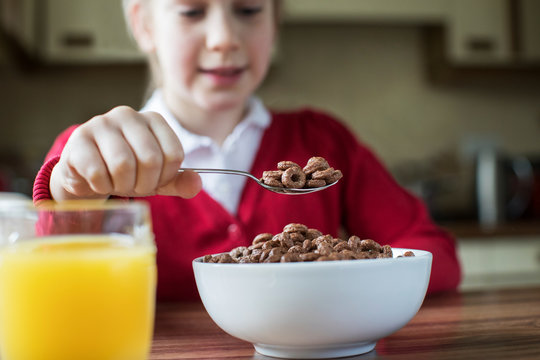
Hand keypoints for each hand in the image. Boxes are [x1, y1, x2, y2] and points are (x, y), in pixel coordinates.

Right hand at [50, 106, 201, 200]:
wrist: (84, 172)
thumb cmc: (126, 172)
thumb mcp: (157, 178)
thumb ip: (178, 181)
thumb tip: (196, 184)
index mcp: (153, 120)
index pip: (174, 154)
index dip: (166, 177)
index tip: (155, 182)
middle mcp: (128, 115)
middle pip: (151, 159)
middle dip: (144, 184)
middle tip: (133, 187)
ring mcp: (101, 123)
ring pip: (123, 164)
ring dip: (122, 185)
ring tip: (116, 183)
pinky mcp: (78, 139)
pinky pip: (97, 171)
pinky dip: (101, 185)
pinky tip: (98, 181)